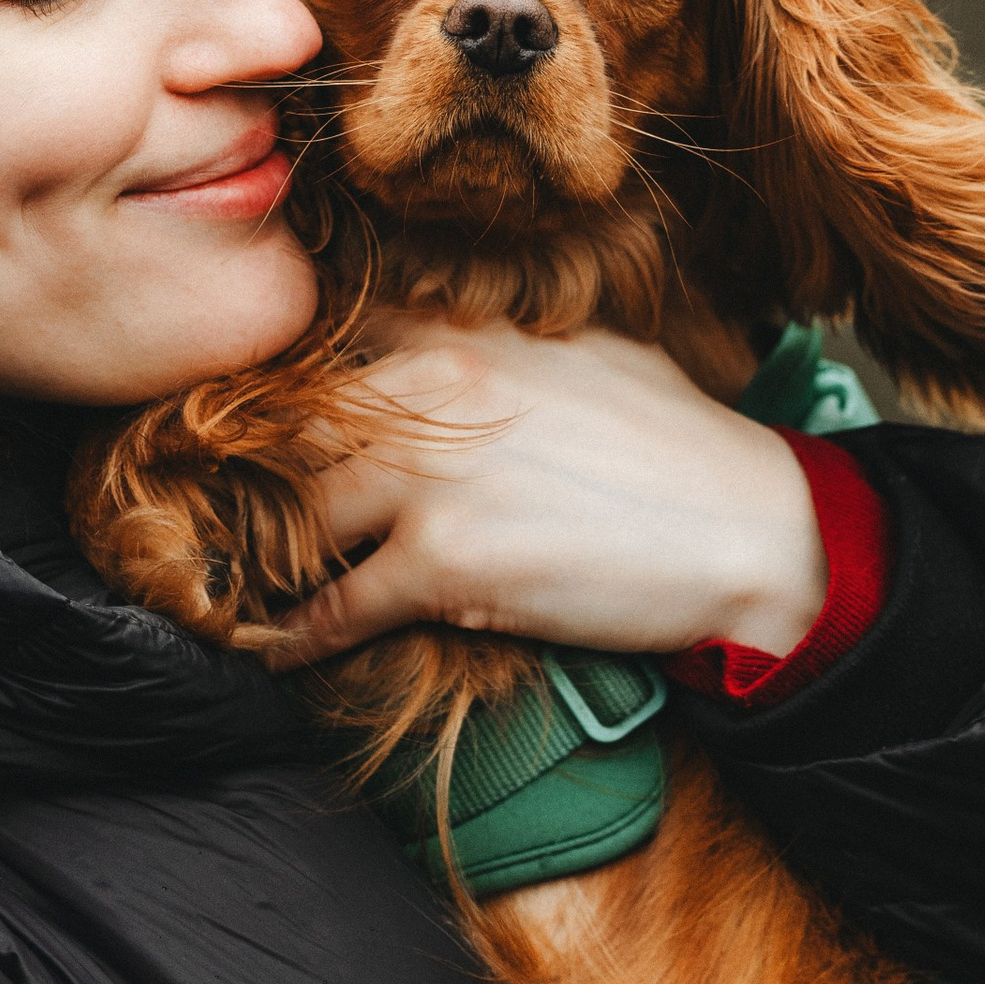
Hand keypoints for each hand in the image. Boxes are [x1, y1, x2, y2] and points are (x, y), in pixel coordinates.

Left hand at [268, 319, 827, 668]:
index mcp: (461, 333)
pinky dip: (296, 637)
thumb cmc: (678, 444)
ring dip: (270, 559)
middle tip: (235, 520)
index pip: (325, 344)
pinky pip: (335, 606)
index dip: (279, 393)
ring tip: (251, 585)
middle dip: (259, 480)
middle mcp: (432, 390)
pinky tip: (275, 650)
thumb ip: (496, 341)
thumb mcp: (584, 352)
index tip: (251, 432)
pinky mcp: (442, 564)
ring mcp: (431, 477)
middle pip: (291, 432)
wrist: (748, 529)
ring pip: (298, 517)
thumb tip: (447, 338)